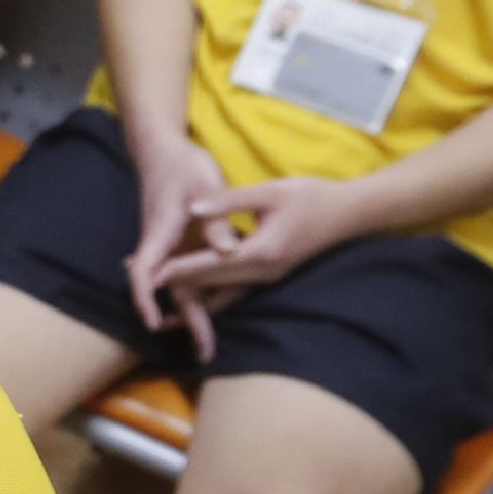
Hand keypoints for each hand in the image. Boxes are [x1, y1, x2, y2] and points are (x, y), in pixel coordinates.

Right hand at [121, 130, 232, 358]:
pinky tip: (215, 310)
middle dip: (184, 322)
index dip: (145, 298)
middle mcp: (161, 245)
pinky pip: (187, 276)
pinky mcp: (179, 245)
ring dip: (194, 313)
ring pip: (179, 286)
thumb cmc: (184, 166)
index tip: (155, 324)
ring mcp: (170, 247)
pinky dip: (199, 296)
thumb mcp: (205, 185)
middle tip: (206, 351)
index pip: (144, 270)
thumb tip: (228, 250)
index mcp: (161, 232)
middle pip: (167, 290)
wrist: (164, 151)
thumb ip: (216, 219)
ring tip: (210, 342)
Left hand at [152, 172, 380, 324]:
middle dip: (177, 285)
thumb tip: (193, 208)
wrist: (350, 213)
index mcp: (261, 252)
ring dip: (193, 296)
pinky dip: (212, 294)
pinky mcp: (270, 275)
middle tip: (142, 288)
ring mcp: (268, 278)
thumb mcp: (269, 191)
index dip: (178, 269)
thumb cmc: (311, 197)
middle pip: (212, 284)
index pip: (210, 264)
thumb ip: (228, 201)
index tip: (149, 274)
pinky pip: (235, 291)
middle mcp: (263, 273)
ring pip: (223, 293)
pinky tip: (195, 297)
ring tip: (161, 302)